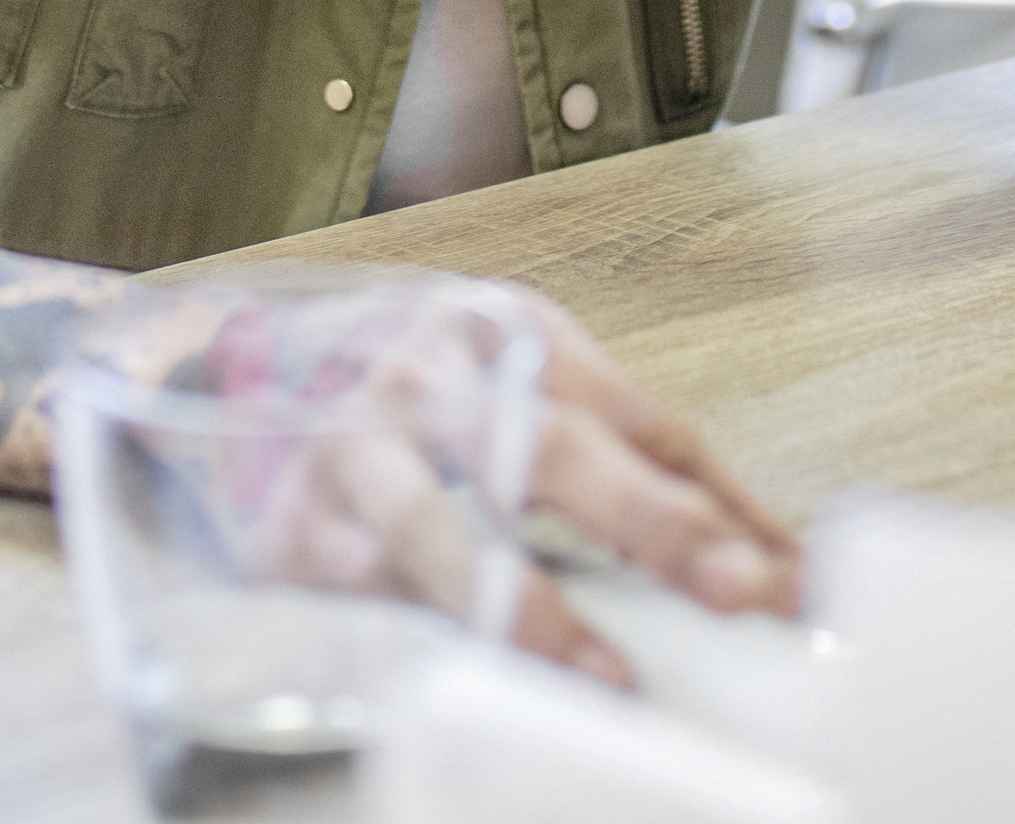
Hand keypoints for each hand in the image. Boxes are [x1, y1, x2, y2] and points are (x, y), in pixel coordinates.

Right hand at [143, 286, 798, 688]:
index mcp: (507, 333)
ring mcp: (352, 453)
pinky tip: (483, 681)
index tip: (782, 576)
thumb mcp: (522, 383)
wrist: (231, 375)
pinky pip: (368, 596)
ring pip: (439, 532)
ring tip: (605, 673)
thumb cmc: (416, 392)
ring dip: (530, 609)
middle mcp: (429, 380)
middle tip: (734, 589)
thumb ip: (635, 458)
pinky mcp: (291, 531)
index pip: (636, 416)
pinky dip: (430, 640)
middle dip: (649, 520)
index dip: (716, 501)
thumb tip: (767, 553)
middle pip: (547, 448)